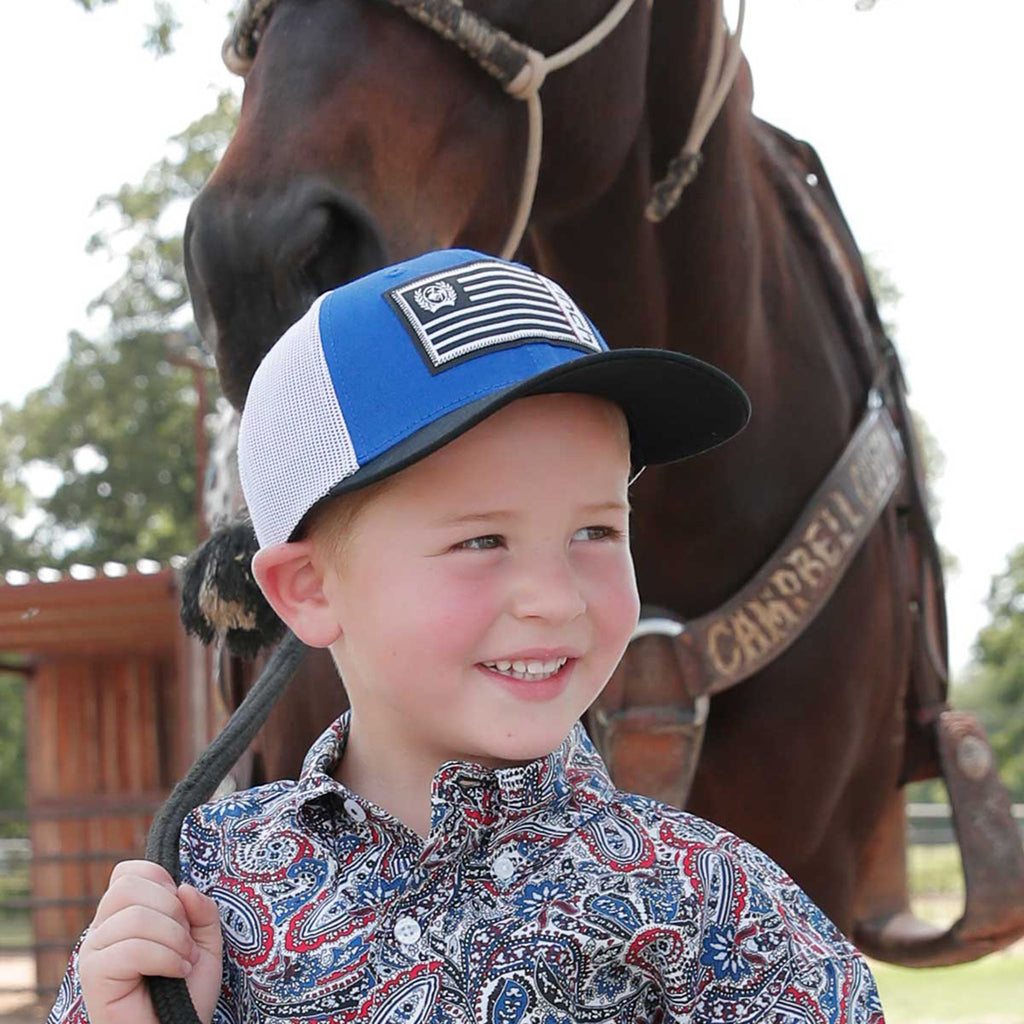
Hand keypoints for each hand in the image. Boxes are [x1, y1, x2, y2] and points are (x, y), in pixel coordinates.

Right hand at [78, 861, 222, 1023]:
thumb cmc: (185, 992)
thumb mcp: (205, 942)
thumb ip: (202, 910)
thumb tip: (184, 887)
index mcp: (123, 915)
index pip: (128, 872)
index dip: (160, 881)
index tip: (181, 910)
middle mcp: (102, 929)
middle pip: (128, 886)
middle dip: (171, 909)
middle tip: (185, 940)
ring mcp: (94, 951)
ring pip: (136, 917)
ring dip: (174, 938)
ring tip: (183, 961)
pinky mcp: (93, 975)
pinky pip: (132, 949)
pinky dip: (165, 958)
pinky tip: (175, 973)